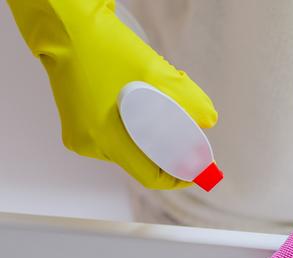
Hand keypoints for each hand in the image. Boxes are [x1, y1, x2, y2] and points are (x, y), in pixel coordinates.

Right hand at [8, 0, 216, 188]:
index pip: (150, 176)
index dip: (178, 176)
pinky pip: (115, 136)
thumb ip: (190, 100)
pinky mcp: (77, 127)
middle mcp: (89, 144)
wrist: (68, 30)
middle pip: (142, 162)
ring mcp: (80, 137)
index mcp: (105, 137)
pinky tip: (138, 102)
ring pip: (130, 148)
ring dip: (151, 134)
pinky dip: (134, 126)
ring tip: (158, 103)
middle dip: (168, 148)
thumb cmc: (108, 49)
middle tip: (185, 130)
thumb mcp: (158, 73)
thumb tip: (208, 121)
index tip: (197, 169)